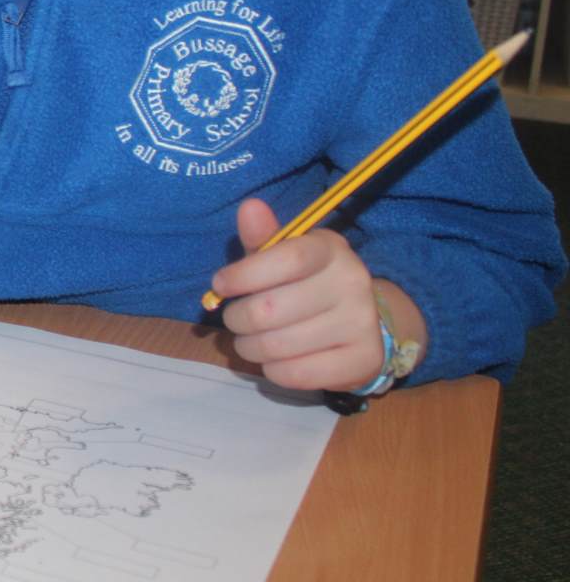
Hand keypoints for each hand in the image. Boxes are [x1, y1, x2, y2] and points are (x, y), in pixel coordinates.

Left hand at [210, 198, 384, 390]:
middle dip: (237, 319)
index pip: (286, 259)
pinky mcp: (362, 361)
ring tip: (249, 341)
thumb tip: (249, 207)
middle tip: (235, 319)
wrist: (359, 323)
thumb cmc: (305, 283)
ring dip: (249, 347)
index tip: (220, 284)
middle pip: (271, 309)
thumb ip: (262, 237)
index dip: (243, 275)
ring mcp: (362, 324)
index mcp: (330, 249)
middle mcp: (352, 283)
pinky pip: (295, 374)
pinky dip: (272, 370)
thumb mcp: (282, 255)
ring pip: (277, 345)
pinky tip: (275, 359)